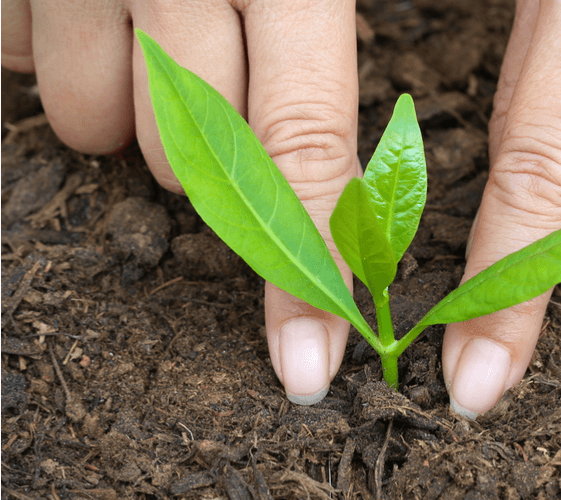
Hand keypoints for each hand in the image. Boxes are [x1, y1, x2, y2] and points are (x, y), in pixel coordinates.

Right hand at [2, 0, 359, 403]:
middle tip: (214, 96)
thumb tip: (344, 201)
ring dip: (127, 120)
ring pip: (94, 129)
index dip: (305, 272)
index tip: (305, 365)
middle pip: (186, 162)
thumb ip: (325, 71)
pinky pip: (21, 72)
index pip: (304, 153)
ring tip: (147, 55)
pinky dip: (57, 66)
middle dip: (204, 158)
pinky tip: (87, 25)